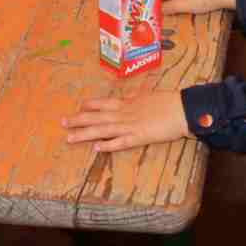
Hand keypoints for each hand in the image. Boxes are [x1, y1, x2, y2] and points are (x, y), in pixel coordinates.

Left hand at [62, 91, 191, 152]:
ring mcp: (130, 125)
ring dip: (85, 133)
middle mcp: (125, 113)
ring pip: (103, 129)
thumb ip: (137, 100)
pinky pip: (120, 142)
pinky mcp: (139, 137)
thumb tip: (129, 99)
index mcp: (128, 102)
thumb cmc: (169, 102)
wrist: (183, 108)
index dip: (90, 105)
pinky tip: (95, 148)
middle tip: (62, 122)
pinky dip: (107, 145)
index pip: (104, 102)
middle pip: (97, 116)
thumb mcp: (149, 97)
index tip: (79, 106)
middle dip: (79, 119)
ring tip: (70, 137)